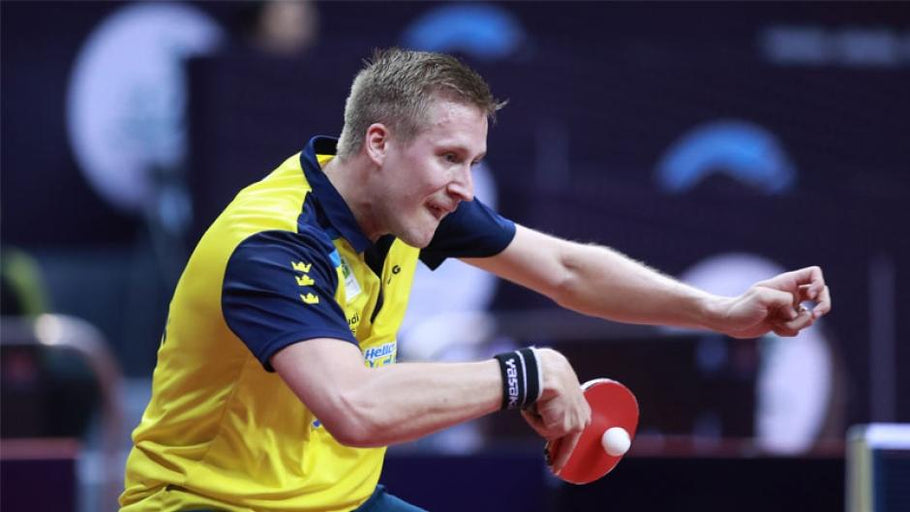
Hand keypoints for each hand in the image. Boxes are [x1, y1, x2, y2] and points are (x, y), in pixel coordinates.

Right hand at [520, 348, 590, 472]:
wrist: (545, 371)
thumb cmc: (547, 371)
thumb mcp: (556, 386)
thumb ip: (556, 399)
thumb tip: (544, 404)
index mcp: (582, 406)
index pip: (575, 429)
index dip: (566, 441)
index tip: (561, 452)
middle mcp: (583, 417)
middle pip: (569, 443)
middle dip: (560, 456)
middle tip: (555, 469)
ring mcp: (574, 424)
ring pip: (548, 432)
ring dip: (538, 421)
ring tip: (536, 403)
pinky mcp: (563, 428)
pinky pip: (541, 429)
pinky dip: (534, 419)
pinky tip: (536, 405)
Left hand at [714, 265, 831, 338]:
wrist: (729, 322)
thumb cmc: (741, 307)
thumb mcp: (761, 297)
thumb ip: (783, 299)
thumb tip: (795, 311)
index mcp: (786, 283)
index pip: (813, 273)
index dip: (819, 283)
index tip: (811, 295)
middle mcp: (790, 294)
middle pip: (821, 294)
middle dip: (823, 306)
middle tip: (815, 315)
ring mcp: (788, 308)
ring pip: (809, 317)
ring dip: (797, 324)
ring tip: (777, 323)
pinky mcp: (784, 322)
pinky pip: (798, 329)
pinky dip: (788, 331)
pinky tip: (773, 328)